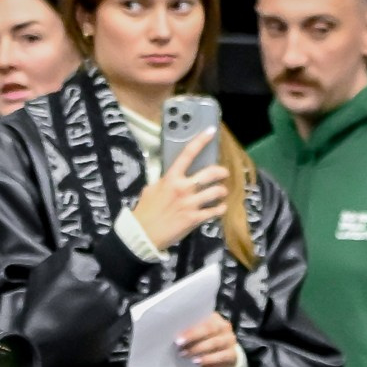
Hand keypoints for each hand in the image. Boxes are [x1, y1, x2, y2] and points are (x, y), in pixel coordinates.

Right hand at [129, 132, 229, 249]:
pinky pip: (214, 211)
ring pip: (216, 192)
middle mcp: (182, 188)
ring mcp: (190, 204)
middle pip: (210, 174)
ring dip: (222, 191)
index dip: (200, 141)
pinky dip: (220, 209)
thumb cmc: (144, 212)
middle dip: (221, 172)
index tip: (210, 131)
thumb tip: (169, 177)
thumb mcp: (150, 189)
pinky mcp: (194, 219)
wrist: (142, 235)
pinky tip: (220, 208)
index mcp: (170, 178)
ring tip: (222, 192)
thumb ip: (163, 181)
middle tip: (223, 173)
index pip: (187, 154)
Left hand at [175, 311, 242, 366]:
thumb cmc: (204, 343)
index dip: (190, 326)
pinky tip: (197, 362)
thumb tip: (170, 335)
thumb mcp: (198, 335)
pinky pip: (221, 356)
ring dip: (197, 349)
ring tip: (184, 354)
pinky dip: (208, 359)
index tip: (177, 334)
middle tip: (179, 343)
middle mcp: (224, 326)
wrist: (223, 358)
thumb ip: (189, 331)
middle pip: (209, 329)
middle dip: (193, 335)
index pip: (203, 317)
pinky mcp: (232, 354)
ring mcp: (230, 340)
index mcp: (214, 317)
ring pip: (214, 342)